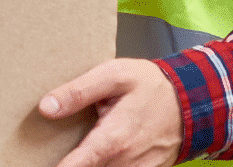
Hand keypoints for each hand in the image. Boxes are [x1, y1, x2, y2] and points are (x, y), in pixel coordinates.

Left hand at [42, 58, 182, 166]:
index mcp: (112, 139)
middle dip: (73, 161)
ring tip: (82, 149)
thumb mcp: (115, 75)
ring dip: (92, 162)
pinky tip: (104, 152)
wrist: (191, 101)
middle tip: (62, 150)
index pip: (75, 166)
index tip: (40, 164)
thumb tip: (47, 107)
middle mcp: (124, 161)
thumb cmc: (152, 86)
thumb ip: (79, 91)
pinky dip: (107, 163)